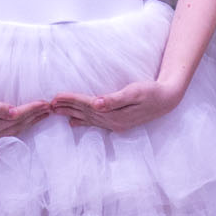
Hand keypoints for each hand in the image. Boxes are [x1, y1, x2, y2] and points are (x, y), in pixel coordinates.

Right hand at [0, 84, 52, 147]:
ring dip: (31, 122)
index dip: (32, 110)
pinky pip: (10, 133)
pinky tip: (30, 120)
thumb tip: (15, 112)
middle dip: (36, 116)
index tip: (45, 102)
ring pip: (16, 131)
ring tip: (45, 113)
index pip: (16, 118)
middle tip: (51, 107)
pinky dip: (22, 126)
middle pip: (19, 126)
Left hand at [50, 78, 183, 131]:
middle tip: (48, 104)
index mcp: (115, 115)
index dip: (71, 101)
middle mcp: (112, 122)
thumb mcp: (135, 92)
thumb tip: (96, 104)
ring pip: (87, 118)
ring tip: (56, 111)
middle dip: (66, 108)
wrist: (167, 99)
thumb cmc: (152, 92)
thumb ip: (115, 100)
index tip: (55, 96)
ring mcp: (115, 124)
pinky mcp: (117, 122)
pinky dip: (83, 122)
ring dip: (71, 114)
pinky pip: (95, 123)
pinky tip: (74, 122)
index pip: (87, 106)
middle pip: (84, 114)